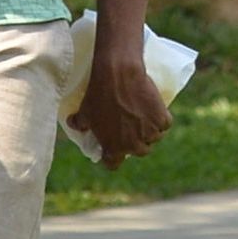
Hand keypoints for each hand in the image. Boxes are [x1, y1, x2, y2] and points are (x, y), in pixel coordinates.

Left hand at [73, 50, 172, 170]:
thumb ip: (79, 123)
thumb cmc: (98, 95)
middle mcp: (134, 145)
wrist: (119, 74)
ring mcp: (150, 133)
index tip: (111, 149)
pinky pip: (165, 124)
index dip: (111, 157)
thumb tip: (72, 124)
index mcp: (113, 148)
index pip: (114, 164)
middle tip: (132, 128)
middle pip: (140, 151)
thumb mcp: (84, 111)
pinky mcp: (162, 119)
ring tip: (144, 116)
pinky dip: (161, 118)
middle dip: (137, 142)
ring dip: (150, 130)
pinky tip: (155, 110)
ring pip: (154, 137)